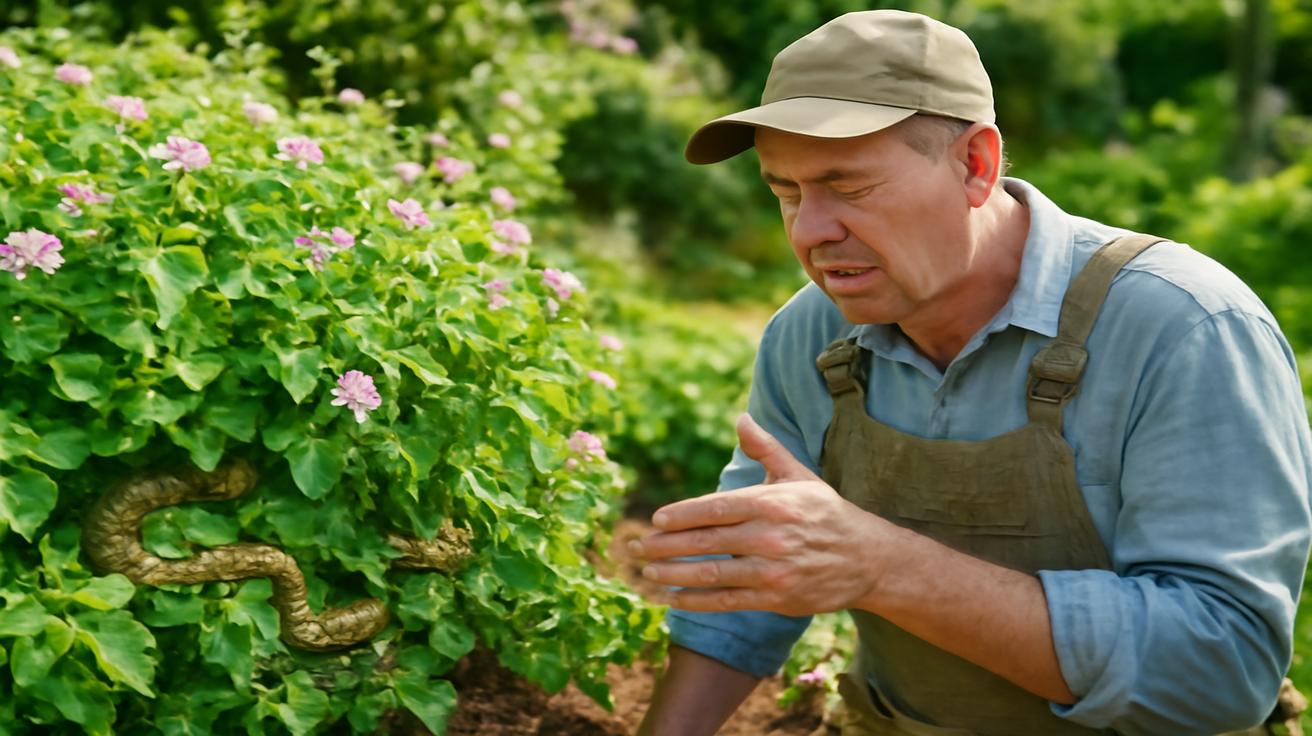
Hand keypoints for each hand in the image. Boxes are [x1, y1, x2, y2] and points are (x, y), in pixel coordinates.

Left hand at [629, 414, 900, 615]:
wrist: (868, 559)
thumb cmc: (826, 512)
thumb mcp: (798, 475)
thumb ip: (766, 448)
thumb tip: (741, 417)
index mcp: (770, 504)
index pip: (716, 508)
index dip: (682, 516)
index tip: (655, 520)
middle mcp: (769, 537)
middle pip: (707, 542)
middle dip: (667, 545)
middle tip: (637, 546)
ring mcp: (772, 570)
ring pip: (713, 574)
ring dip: (674, 574)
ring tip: (648, 571)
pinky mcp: (776, 598)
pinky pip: (727, 601)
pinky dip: (696, 601)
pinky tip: (672, 598)